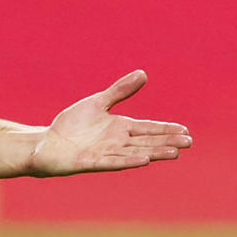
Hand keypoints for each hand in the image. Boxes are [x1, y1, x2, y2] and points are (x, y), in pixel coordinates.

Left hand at [28, 70, 191, 175]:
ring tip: (174, 153)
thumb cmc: (72, 125)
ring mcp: (106, 153)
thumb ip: (119, 91)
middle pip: (147, 142)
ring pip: (136, 153)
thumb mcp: (97, 103)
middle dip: (167, 142)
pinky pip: (114, 162)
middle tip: (189, 143)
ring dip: (155, 153)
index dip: (166, 129)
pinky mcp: (92, 162)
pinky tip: (144, 159)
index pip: (148, 128)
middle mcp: (117, 142)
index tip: (186, 131)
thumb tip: (143, 74)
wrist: (47, 143)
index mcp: (120, 128)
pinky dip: (129, 161)